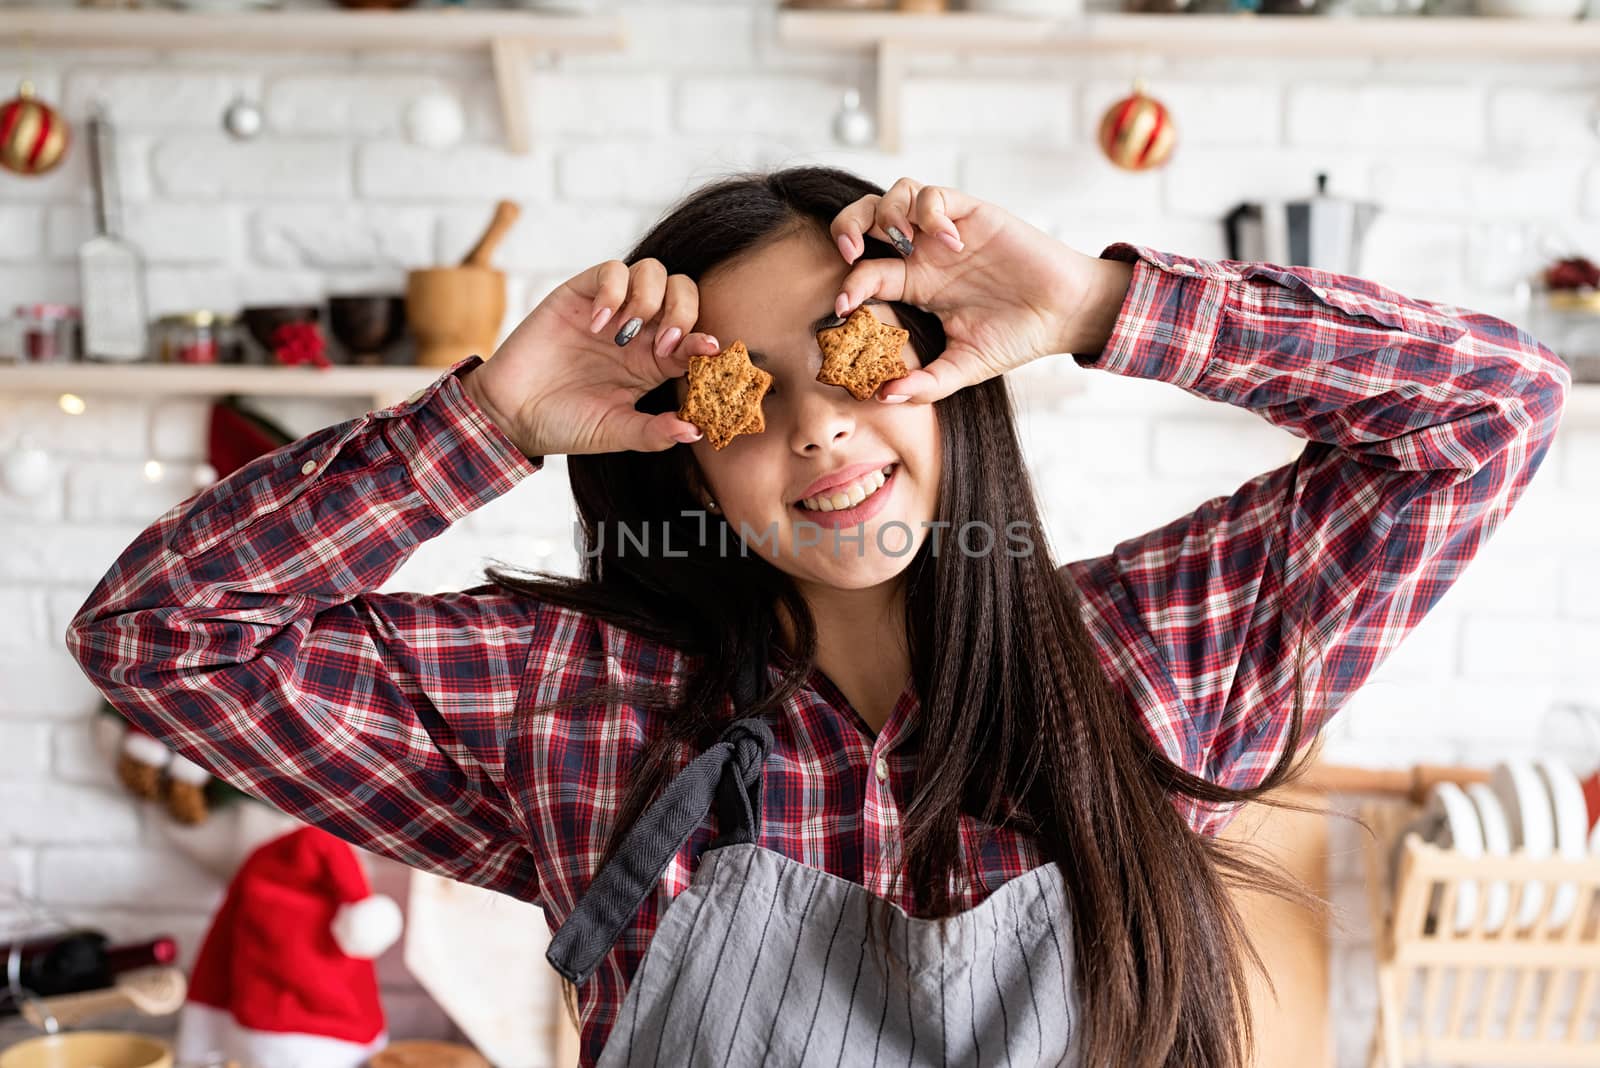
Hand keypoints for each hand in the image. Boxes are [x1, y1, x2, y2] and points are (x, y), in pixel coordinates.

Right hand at [467, 258, 714, 456]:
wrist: (513, 415)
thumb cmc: (566, 424)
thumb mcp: (616, 433)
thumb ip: (654, 433)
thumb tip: (695, 431)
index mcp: (654, 362)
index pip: (694, 337)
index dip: (704, 340)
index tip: (707, 350)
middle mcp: (639, 331)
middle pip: (683, 292)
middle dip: (684, 311)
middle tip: (664, 345)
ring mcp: (611, 309)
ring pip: (653, 272)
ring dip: (649, 299)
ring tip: (625, 334)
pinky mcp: (581, 294)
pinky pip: (611, 269)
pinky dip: (613, 290)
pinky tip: (599, 324)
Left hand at [829, 178, 1128, 403]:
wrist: (1063, 314)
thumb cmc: (1015, 338)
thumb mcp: (964, 368)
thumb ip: (926, 384)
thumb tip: (884, 397)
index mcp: (914, 285)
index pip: (865, 273)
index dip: (848, 286)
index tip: (842, 307)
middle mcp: (924, 253)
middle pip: (866, 219)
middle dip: (847, 227)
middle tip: (850, 253)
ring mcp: (945, 230)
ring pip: (895, 194)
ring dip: (887, 213)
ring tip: (904, 242)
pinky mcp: (971, 212)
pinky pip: (934, 195)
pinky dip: (931, 213)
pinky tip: (950, 242)